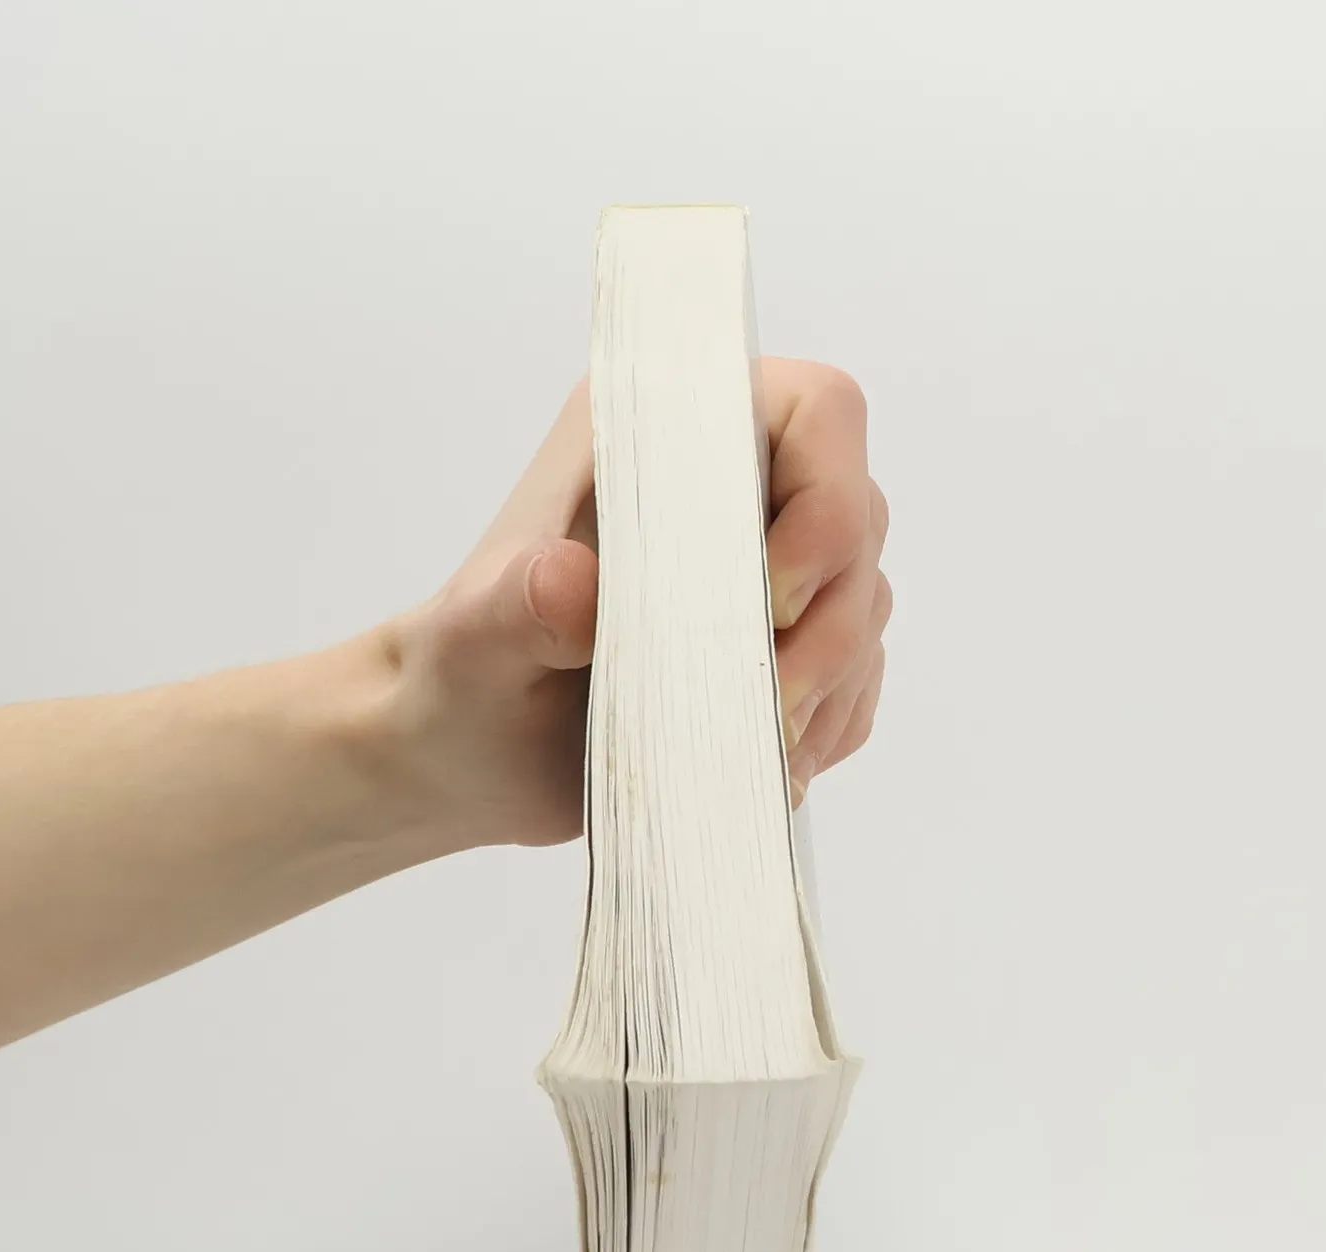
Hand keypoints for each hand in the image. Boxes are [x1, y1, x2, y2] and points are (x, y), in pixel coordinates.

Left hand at [363, 359, 890, 848]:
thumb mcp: (473, 638)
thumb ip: (519, 603)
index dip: (828, 497)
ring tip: (759, 748)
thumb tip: (570, 583)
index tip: (774, 600)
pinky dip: (824, 729)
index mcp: (666, 437)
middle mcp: (729, 491)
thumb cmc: (462, 671)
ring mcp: (764, 574)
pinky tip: (767, 765)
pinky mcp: (778, 655)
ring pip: (863, 607)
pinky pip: (852, 683)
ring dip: (829, 686)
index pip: (816, 413)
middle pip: (860, 520)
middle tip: (766, 708)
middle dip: (829, 625)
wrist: (466, 754)